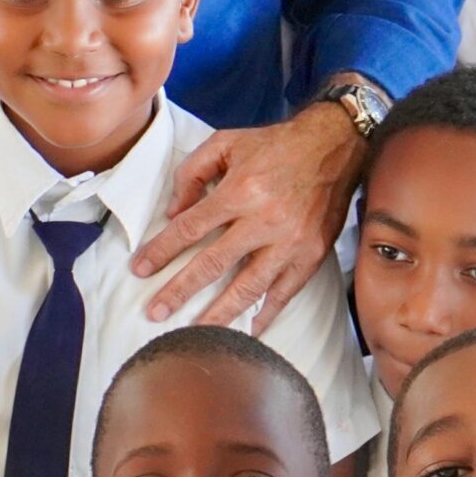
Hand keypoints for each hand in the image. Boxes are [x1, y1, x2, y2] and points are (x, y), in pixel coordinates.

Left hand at [131, 101, 367, 329]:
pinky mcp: (312, 256)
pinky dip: (264, 316)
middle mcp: (265, 220)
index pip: (190, 227)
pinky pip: (284, 294)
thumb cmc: (277, 145)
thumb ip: (192, 173)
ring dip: (218, 314)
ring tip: (194, 334)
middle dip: (180, 290)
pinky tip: (246, 332)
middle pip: (213, 264)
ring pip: (247, 287)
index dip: (162, 250)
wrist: (335, 146)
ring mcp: (291, 242)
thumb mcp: (226, 142)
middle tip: (155, 312)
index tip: (140, 269)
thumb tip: (173, 212)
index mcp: (241, 190)